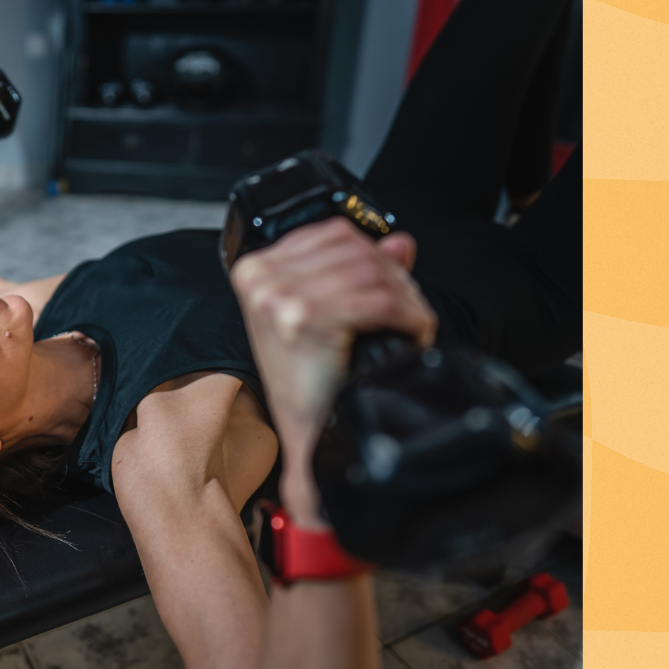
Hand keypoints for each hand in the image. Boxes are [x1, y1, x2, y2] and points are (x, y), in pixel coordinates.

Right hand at [230, 217, 435, 524]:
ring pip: (372, 273)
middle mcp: (262, 280)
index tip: (394, 280)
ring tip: (413, 323)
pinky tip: (412, 333)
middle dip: (396, 278)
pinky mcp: (306, 319)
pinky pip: (379, 302)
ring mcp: (280, 298)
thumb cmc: (311, 384)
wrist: (311, 436)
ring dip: (407, 299)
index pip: (333, 233)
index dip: (376, 253)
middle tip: (411, 308)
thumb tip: (400, 242)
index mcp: (255, 270)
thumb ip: (361, 270)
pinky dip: (408, 317)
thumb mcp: (326, 315)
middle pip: (355, 249)